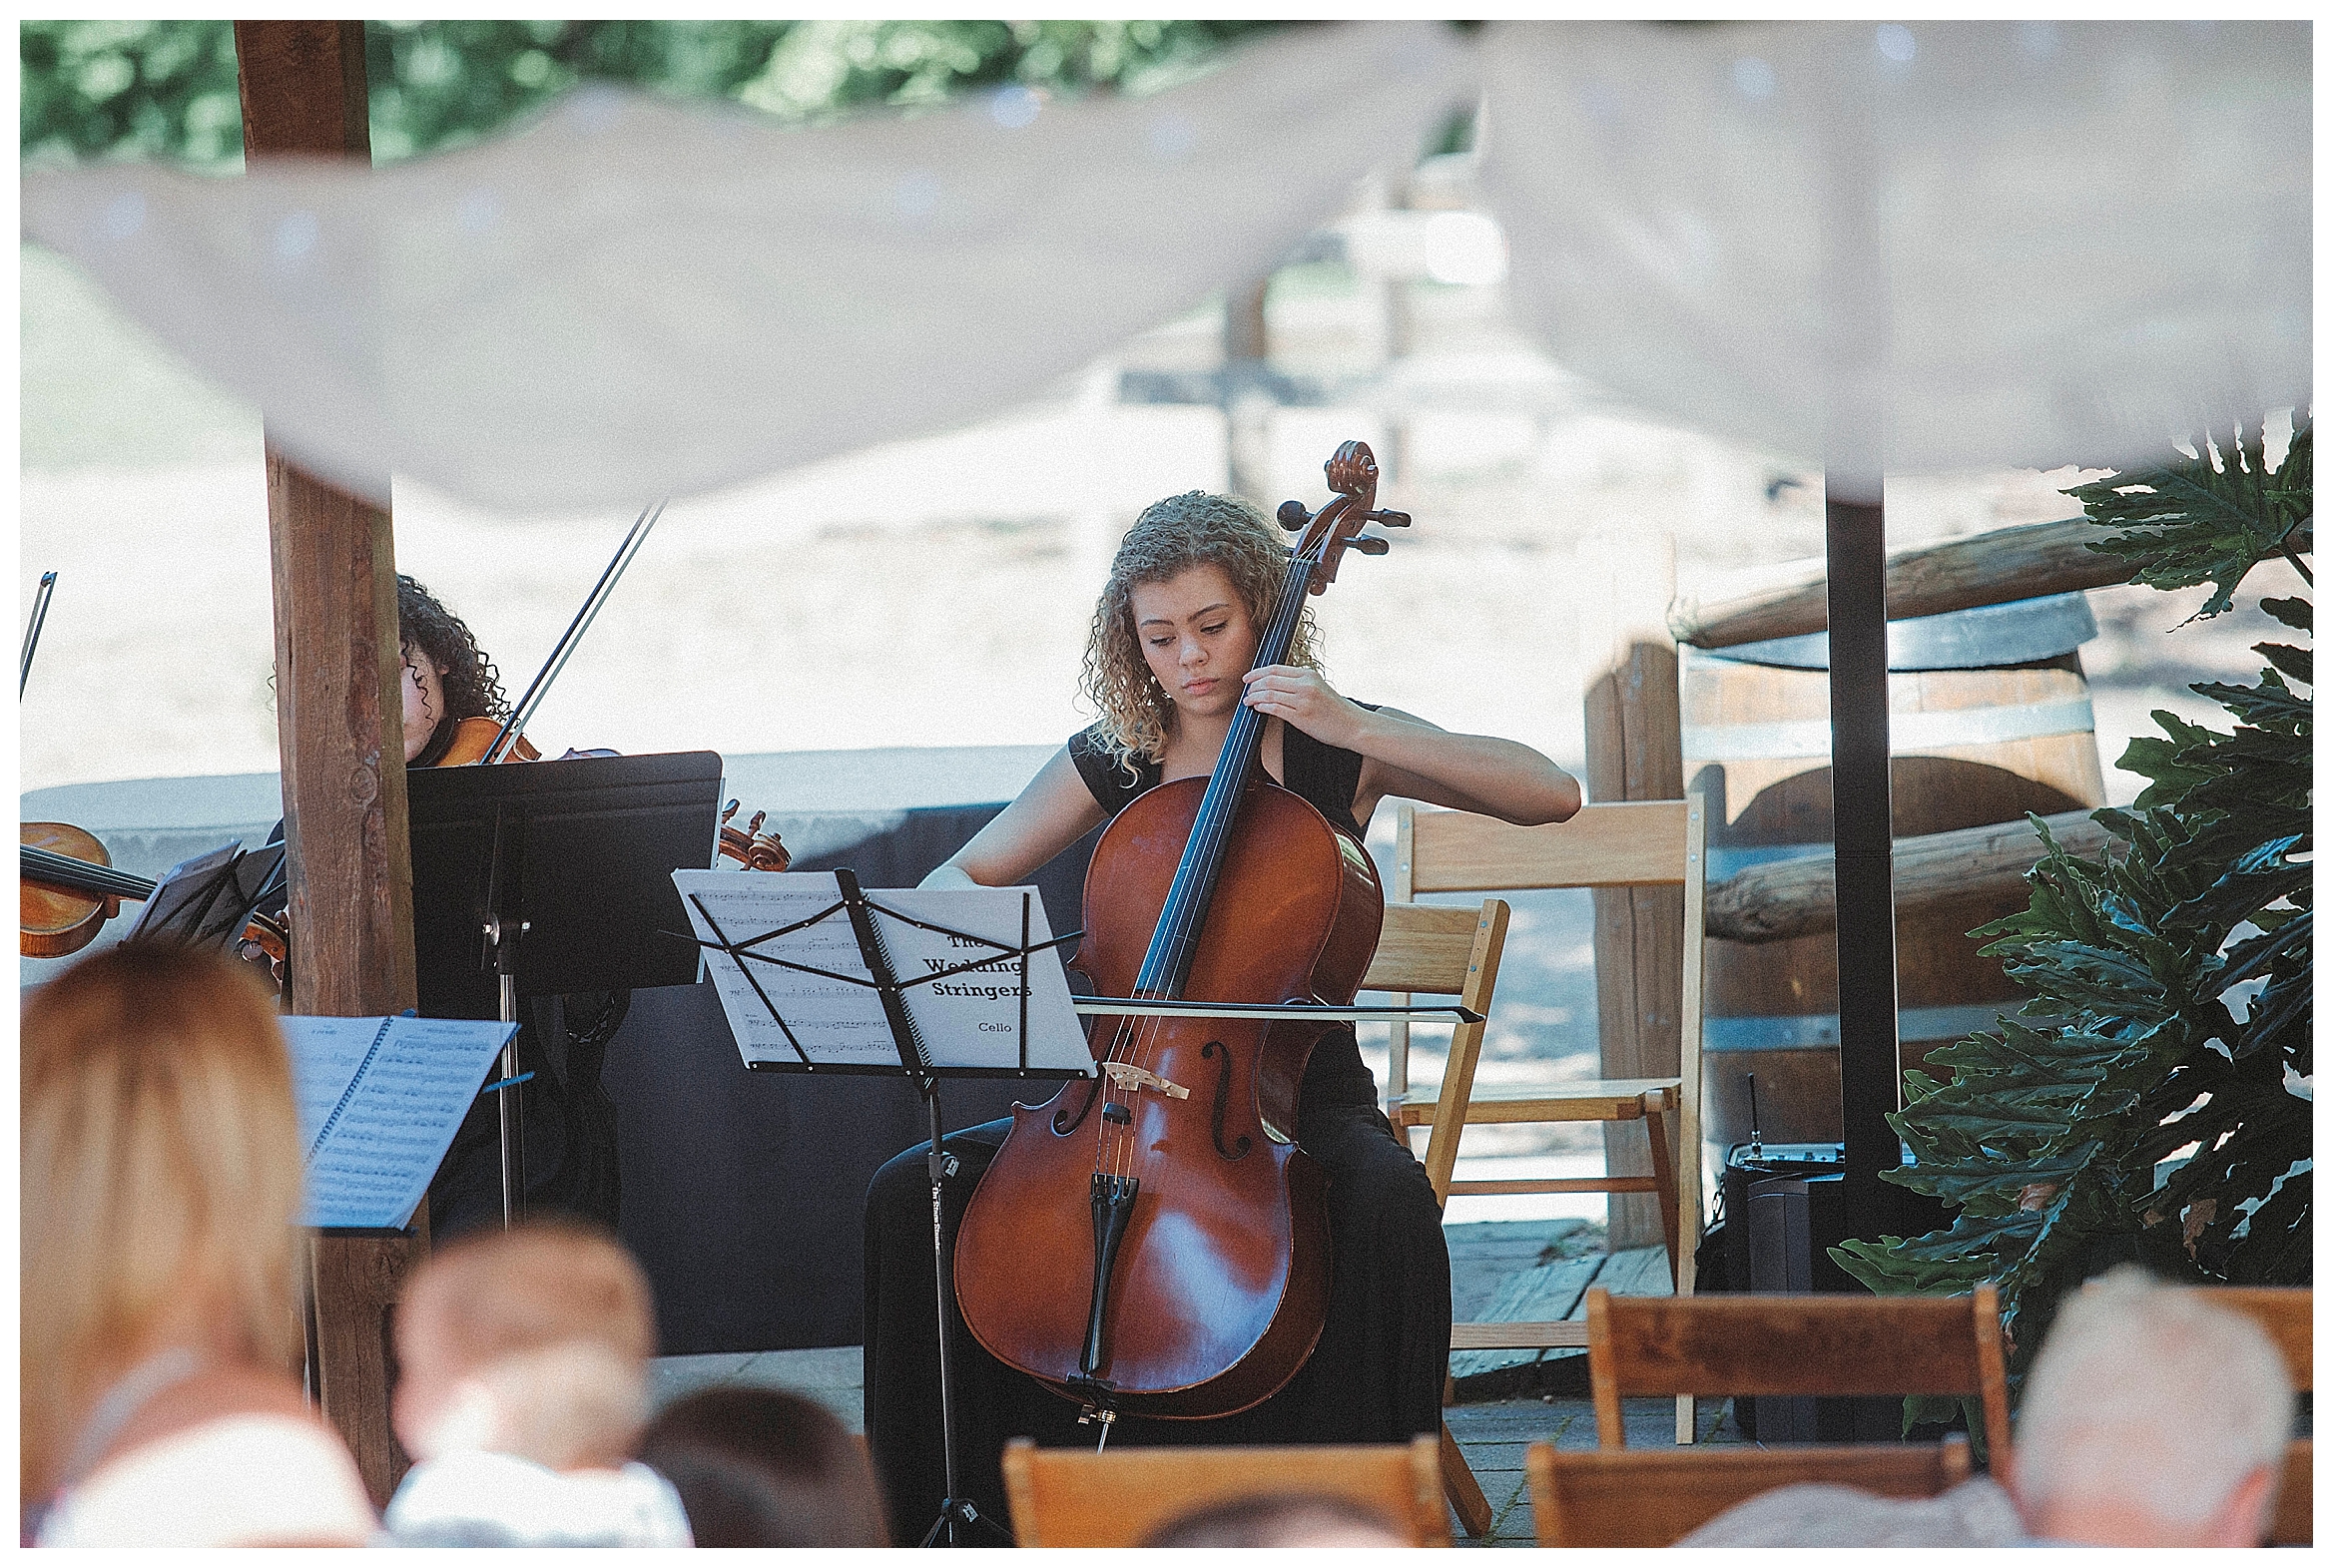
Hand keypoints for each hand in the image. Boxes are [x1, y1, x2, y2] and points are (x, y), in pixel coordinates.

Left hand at [1240, 665, 1366, 748]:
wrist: (1353, 725)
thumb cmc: (1336, 710)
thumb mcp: (1319, 688)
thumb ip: (1300, 683)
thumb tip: (1275, 684)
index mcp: (1309, 674)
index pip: (1276, 668)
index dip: (1257, 672)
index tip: (1248, 678)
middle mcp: (1306, 684)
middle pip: (1269, 679)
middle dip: (1253, 685)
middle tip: (1246, 691)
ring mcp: (1303, 700)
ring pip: (1269, 693)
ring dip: (1254, 696)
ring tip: (1248, 701)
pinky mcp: (1302, 716)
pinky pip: (1275, 708)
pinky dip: (1262, 706)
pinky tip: (1257, 708)